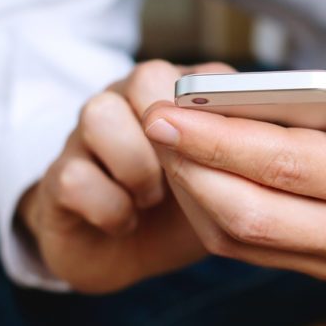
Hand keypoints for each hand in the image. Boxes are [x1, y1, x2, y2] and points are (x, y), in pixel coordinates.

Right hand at [18, 60, 234, 293]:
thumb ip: (242, 154)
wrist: (124, 250)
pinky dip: (110, 209)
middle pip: (146, 76)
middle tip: (183, 175)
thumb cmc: (182, 208)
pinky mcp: (58, 176)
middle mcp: (128, 101)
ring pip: (100, 113)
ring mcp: (87, 135)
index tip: (229, 156)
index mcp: (175, 96)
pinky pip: (75, 176)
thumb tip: (268, 142)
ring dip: (137, 167)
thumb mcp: (222, 182)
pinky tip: (125, 222)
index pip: (201, 75)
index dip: (217, 116)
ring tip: (151, 198)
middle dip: (173, 132)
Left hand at [143, 77, 325, 283]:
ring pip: (239, 236)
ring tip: (165, 145)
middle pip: (249, 207)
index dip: (221, 137)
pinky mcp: (318, 269)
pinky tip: (193, 175)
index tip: (172, 108)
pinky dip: (208, 213)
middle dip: (188, 165)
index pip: (288, 162)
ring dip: (190, 192)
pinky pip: (247, 249)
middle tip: (151, 122)